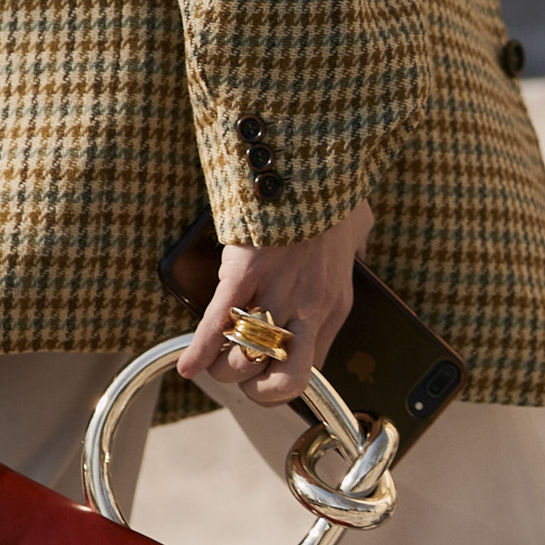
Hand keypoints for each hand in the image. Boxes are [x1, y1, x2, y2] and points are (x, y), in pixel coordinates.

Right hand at [176, 200, 374, 408]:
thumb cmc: (333, 190)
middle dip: (254, 388)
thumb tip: (354, 248)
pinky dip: (199, 350)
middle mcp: (308, 309)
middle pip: (281, 380)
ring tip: (213, 355)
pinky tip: (187, 365)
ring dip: (222, 365)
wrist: (310, 157)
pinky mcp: (244, 273)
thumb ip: (354, 250)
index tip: (265, 371)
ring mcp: (276, 293)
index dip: (281, 380)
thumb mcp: (358, 229)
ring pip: (244, 360)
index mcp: (333, 306)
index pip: (310, 371)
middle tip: (240, 373)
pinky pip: (218, 326)